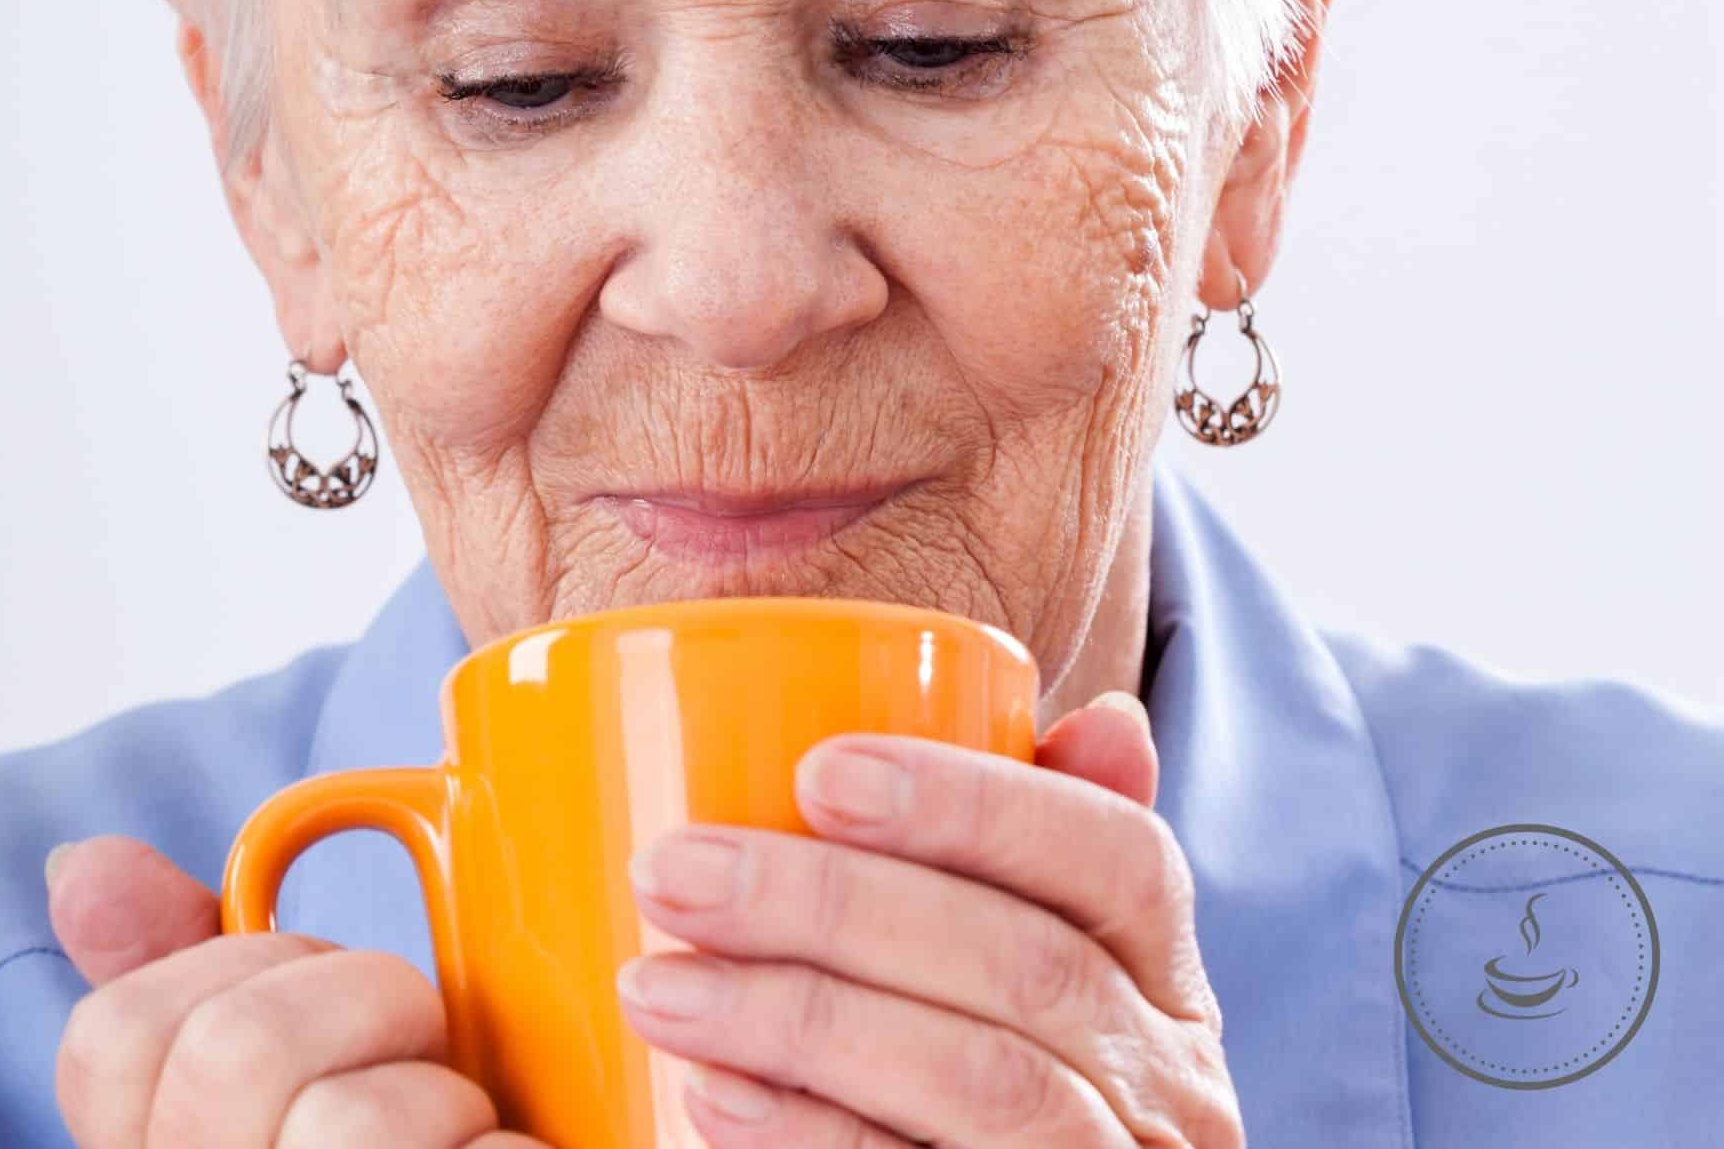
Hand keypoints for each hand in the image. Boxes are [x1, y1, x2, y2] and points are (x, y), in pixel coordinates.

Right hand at [47, 834, 547, 1147]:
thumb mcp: (297, 1055)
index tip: (317, 1006)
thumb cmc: (400, 1140)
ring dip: (444, 1105)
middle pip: (230, 1051)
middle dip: (364, 1003)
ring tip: (466, 1141)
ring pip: (345, 1127)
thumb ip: (191, 965)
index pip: (113, 1033)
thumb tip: (85, 863)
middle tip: (421, 1051)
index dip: (235, 970)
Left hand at [617, 692, 1243, 1145]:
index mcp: (1164, 976)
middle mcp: (1168, 1085)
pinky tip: (710, 1098)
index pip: (1119, 856)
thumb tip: (1098, 716)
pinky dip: (814, 1139)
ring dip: (798, 1020)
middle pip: (1024, 966)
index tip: (815, 770)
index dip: (975, 802)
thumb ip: (1037, 850)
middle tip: (674, 871)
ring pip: (980, 1078)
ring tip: (654, 985)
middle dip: (835, 905)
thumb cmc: (990, 1071)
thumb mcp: (1044, 972)